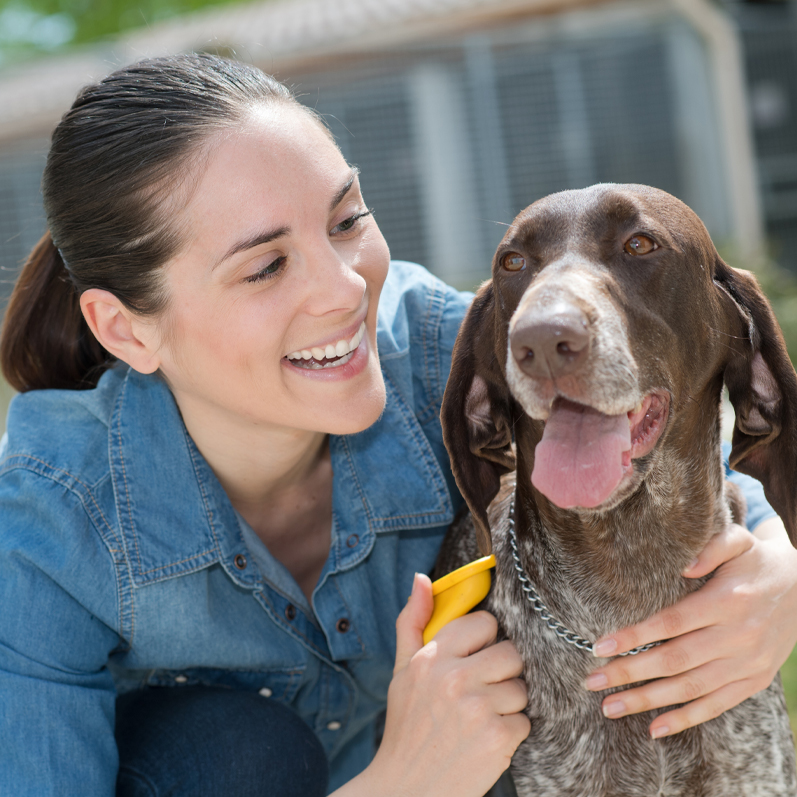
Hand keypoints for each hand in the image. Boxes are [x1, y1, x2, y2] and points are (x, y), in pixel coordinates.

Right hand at [338, 573, 529, 796]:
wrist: (404, 789)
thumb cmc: (406, 727)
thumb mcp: (402, 671)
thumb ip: (413, 621)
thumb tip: (422, 578)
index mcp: (432, 657)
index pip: (484, 623)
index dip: (484, 642)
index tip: (473, 659)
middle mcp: (454, 677)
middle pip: (511, 653)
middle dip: (501, 673)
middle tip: (480, 692)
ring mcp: (478, 708)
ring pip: (521, 688)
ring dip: (508, 705)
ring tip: (480, 720)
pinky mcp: (498, 738)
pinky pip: (525, 720)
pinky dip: (511, 733)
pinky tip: (486, 741)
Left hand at [585, 519, 796, 738]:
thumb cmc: (755, 562)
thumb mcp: (739, 542)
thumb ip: (712, 547)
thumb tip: (682, 566)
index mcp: (727, 601)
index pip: (672, 623)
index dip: (635, 636)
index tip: (600, 647)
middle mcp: (738, 636)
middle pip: (675, 660)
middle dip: (630, 673)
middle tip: (592, 681)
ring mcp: (747, 663)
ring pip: (691, 688)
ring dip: (648, 700)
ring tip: (610, 706)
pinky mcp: (753, 681)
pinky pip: (716, 705)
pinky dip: (685, 719)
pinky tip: (653, 728)